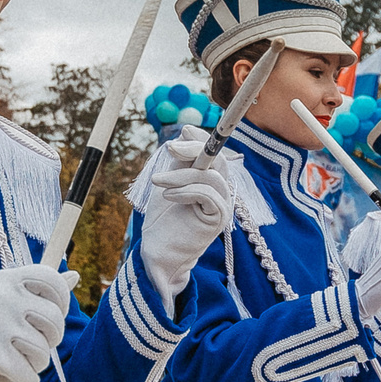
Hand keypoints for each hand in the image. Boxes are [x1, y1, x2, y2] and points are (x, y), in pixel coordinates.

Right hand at [0, 264, 77, 381]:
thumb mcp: (2, 297)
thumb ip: (36, 289)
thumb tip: (75, 276)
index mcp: (6, 278)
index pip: (52, 280)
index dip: (61, 302)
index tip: (51, 316)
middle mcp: (2, 296)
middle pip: (54, 320)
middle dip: (51, 340)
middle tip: (35, 347)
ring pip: (43, 351)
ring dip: (36, 365)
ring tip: (21, 363)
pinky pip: (26, 373)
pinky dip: (26, 381)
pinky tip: (15, 377)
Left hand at [138, 127, 233, 299]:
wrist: (158, 251)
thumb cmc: (163, 218)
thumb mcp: (170, 181)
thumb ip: (180, 161)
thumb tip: (185, 133)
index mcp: (210, 180)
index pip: (215, 153)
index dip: (203, 139)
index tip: (185, 130)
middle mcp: (221, 191)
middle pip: (219, 161)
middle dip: (194, 150)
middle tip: (170, 150)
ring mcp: (222, 205)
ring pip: (211, 177)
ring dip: (182, 175)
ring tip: (158, 181)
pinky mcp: (218, 219)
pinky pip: (209, 195)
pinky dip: (187, 191)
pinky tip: (169, 196)